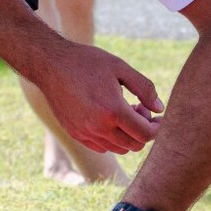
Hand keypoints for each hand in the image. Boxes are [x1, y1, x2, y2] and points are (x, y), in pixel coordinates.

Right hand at [25, 37, 163, 153]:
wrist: (51, 65)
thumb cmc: (87, 62)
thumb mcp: (121, 68)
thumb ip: (145, 88)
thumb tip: (159, 108)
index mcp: (113, 111)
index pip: (146, 134)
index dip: (156, 126)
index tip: (155, 114)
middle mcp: (99, 127)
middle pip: (134, 145)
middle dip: (143, 130)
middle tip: (138, 109)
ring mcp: (85, 133)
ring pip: (118, 149)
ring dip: (127, 135)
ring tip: (122, 113)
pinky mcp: (75, 134)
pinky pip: (101, 147)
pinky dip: (111, 138)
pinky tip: (108, 118)